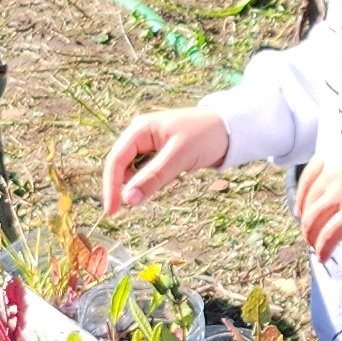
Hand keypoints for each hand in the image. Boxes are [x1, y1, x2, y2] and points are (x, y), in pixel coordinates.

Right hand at [103, 106, 227, 212]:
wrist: (230, 130)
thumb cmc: (206, 136)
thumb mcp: (179, 157)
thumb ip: (153, 177)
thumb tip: (128, 199)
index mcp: (140, 129)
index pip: (116, 159)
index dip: (111, 185)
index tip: (111, 209)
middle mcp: (141, 135)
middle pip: (121, 165)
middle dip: (121, 186)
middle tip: (121, 211)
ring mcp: (150, 145)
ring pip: (134, 171)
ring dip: (139, 184)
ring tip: (159, 186)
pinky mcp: (160, 154)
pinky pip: (148, 171)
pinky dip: (151, 181)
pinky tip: (166, 180)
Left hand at [292, 142, 341, 261]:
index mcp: (332, 156)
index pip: (307, 178)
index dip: (300, 198)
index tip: (299, 210)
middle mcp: (331, 175)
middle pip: (309, 203)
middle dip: (307, 221)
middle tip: (310, 233)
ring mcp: (340, 195)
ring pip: (314, 221)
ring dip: (311, 237)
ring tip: (315, 247)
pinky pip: (330, 235)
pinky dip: (323, 248)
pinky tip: (323, 257)